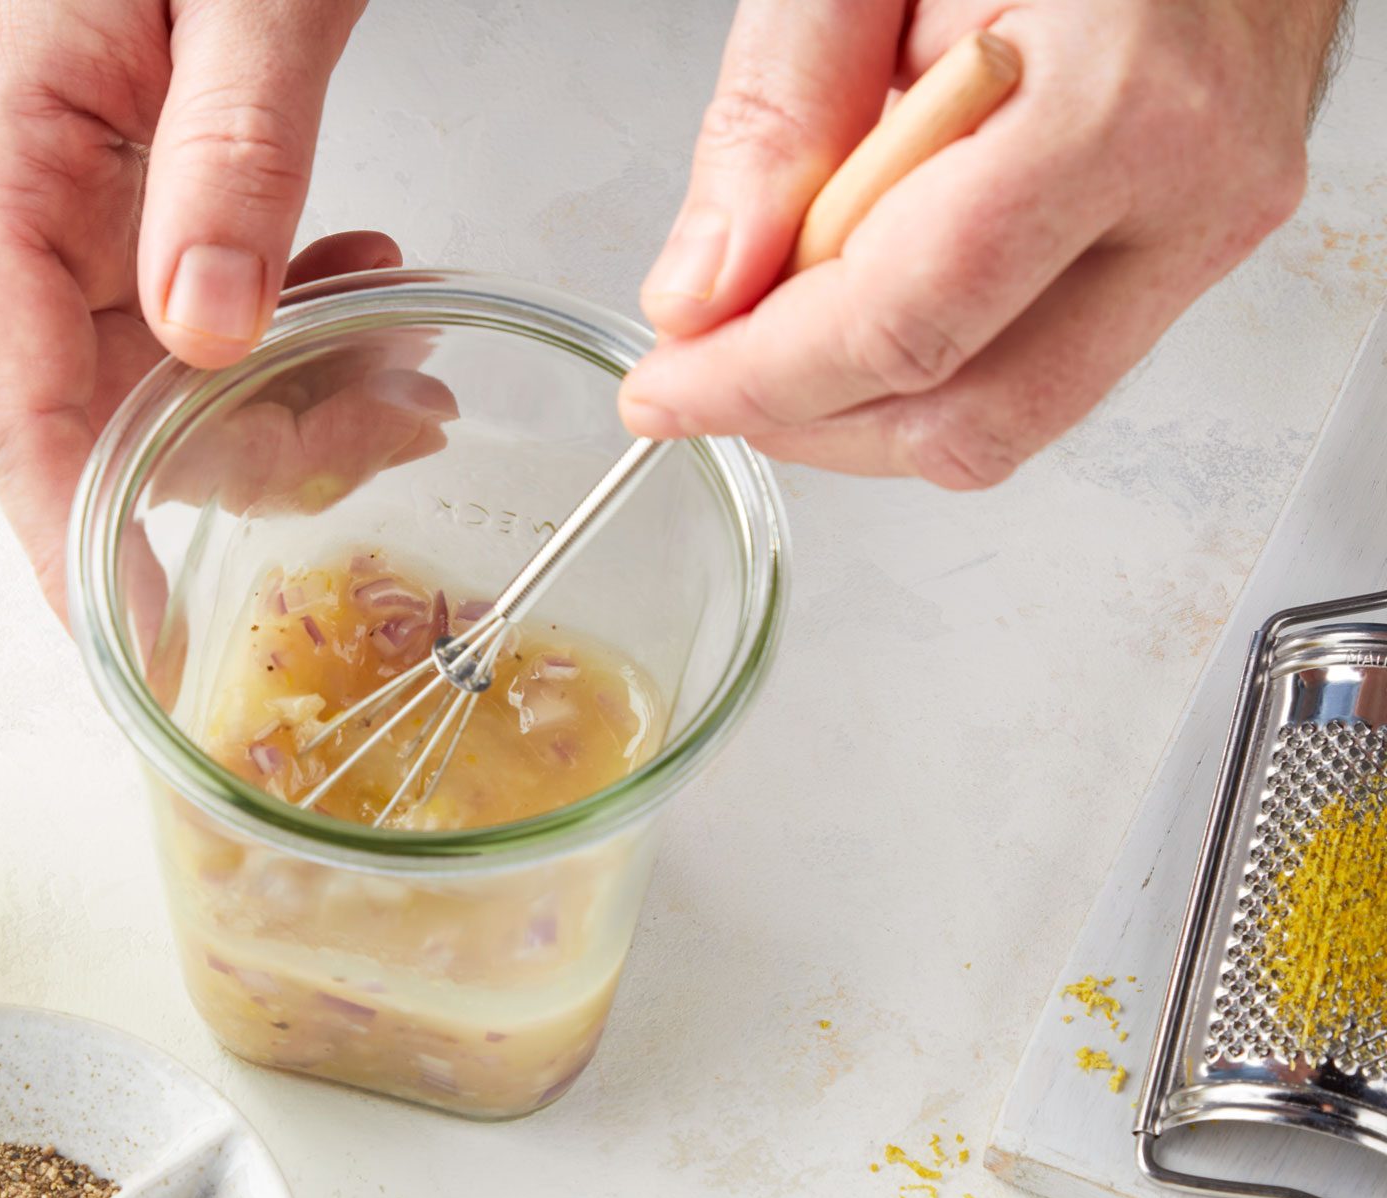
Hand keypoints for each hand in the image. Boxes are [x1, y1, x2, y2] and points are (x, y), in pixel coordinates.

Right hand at [0, 0, 385, 614]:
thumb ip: (231, 151)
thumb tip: (208, 336)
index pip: (10, 404)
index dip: (79, 543)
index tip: (142, 661)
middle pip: (93, 412)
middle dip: (251, 451)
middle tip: (399, 427)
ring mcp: (29, 205)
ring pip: (147, 379)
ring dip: (286, 392)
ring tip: (409, 364)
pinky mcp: (91, 199)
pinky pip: (170, 316)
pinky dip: (276, 328)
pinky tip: (360, 297)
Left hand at [620, 0, 1348, 488]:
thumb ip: (777, 113)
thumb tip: (703, 292)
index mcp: (1114, 103)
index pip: (904, 324)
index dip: (760, 383)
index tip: (666, 393)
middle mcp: (1188, 195)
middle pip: (964, 418)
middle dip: (808, 419)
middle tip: (710, 367)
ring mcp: (1203, 238)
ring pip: (1004, 423)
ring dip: (862, 401)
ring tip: (790, 300)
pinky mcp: (1193, 258)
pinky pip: (1037, 372)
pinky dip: (928, 357)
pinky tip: (874, 276)